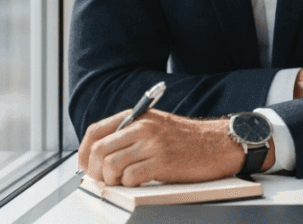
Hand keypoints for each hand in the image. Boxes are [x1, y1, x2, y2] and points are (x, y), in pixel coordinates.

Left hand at [77, 108, 264, 185]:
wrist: (220, 144)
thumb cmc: (188, 140)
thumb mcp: (156, 128)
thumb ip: (130, 135)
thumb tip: (98, 156)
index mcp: (138, 118)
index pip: (95, 132)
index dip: (83, 153)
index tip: (84, 167)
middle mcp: (143, 127)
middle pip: (98, 151)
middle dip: (94, 172)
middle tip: (104, 180)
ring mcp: (152, 144)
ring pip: (110, 166)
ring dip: (112, 180)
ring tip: (125, 181)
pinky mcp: (162, 162)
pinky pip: (130, 178)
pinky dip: (130, 184)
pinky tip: (141, 181)